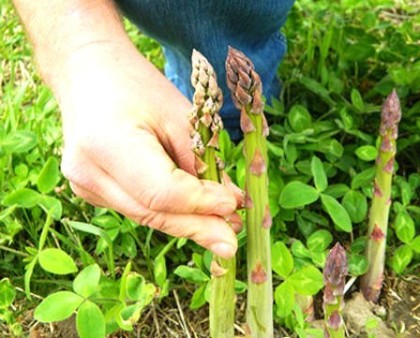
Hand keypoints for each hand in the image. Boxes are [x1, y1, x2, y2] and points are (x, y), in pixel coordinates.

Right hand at [57, 44, 242, 257]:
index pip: (161, 192)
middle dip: (197, 227)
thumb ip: (203, 162)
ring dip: (186, 223)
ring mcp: (84, 186)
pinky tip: (192, 212)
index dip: (201, 203)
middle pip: (152, 213)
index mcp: (107, 143)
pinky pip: (137, 208)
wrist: (90, 76)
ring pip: (145, 216)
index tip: (234, 205)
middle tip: (232, 241)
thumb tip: (231, 206)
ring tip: (222, 227)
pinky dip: (167, 211)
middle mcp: (88, 172)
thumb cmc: (138, 87)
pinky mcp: (89, 191)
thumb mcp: (179, 116)